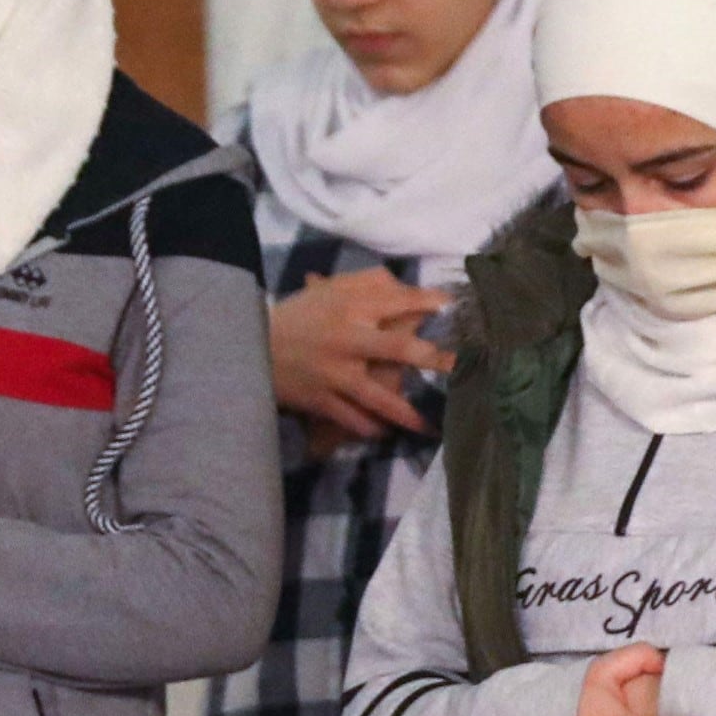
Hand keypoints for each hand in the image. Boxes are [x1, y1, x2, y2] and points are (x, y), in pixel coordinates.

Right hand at [272, 267, 453, 455]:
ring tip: (433, 425)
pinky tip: (389, 433)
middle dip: (433, 359)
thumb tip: (403, 283)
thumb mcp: (329, 290)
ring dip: (407, 413)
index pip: (397, 301)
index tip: (454, 306)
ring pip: (377, 396)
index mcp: (349, 308)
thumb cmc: (300, 316)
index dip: (428, 302)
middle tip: (465, 369)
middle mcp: (346, 340)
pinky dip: (371, 428)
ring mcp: (334, 374)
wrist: (250, 346)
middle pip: (397, 348)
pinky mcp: (320, 400)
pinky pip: (352, 419)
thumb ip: (366, 283)